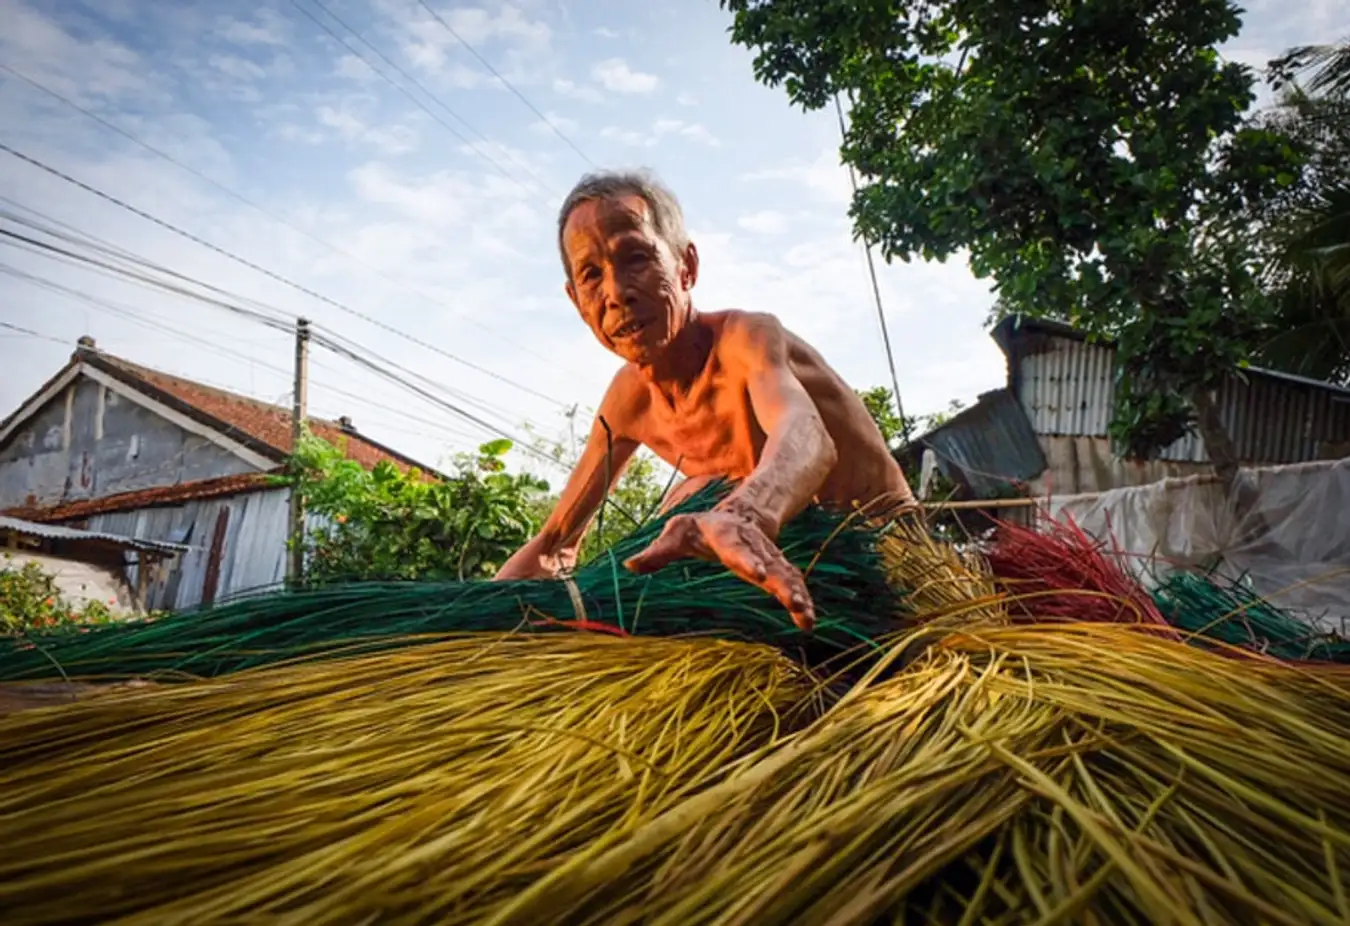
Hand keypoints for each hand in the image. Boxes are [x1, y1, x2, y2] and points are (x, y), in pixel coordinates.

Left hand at [623, 509, 815, 631]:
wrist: (741, 515)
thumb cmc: (702, 528)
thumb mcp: (678, 532)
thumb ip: (657, 552)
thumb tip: (628, 566)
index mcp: (727, 535)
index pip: (737, 547)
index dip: (748, 559)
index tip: (758, 573)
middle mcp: (754, 546)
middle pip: (771, 563)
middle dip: (782, 582)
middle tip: (792, 600)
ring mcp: (770, 558)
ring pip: (786, 575)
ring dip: (796, 594)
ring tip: (805, 616)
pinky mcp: (779, 571)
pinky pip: (792, 584)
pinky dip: (802, 601)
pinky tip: (808, 623)